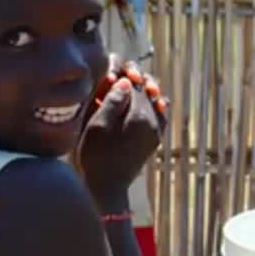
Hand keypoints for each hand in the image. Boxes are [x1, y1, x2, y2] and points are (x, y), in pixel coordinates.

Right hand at [76, 58, 167, 197]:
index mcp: (139, 116)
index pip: (136, 83)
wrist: (107, 189)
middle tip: (120, 72)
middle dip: (135, 78)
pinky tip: (140, 104)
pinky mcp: (154, 141)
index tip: (113, 66)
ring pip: (156, 101)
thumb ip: (112, 101)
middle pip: (148, 90)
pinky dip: (151, 105)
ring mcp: (156, 132)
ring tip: (130, 86)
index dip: (124, 71)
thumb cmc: (94, 157)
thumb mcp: (96, 126)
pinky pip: (159, 116)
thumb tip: (125, 82)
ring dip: (144, 90)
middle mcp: (153, 122)